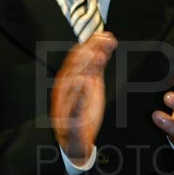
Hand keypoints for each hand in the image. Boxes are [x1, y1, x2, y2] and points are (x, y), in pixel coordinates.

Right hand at [51, 32, 116, 164]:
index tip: (105, 35)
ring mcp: (67, 103)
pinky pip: (75, 107)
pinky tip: (86, 84)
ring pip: (74, 82)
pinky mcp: (72, 119)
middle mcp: (66, 88)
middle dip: (89, 52)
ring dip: (86, 68)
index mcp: (69, 78)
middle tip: (103, 43)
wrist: (73, 139)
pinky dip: (80, 96)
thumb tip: (107, 40)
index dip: (91, 44)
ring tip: (99, 57)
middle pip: (76, 66)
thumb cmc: (82, 109)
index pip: (78, 56)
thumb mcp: (92, 82)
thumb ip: (98, 63)